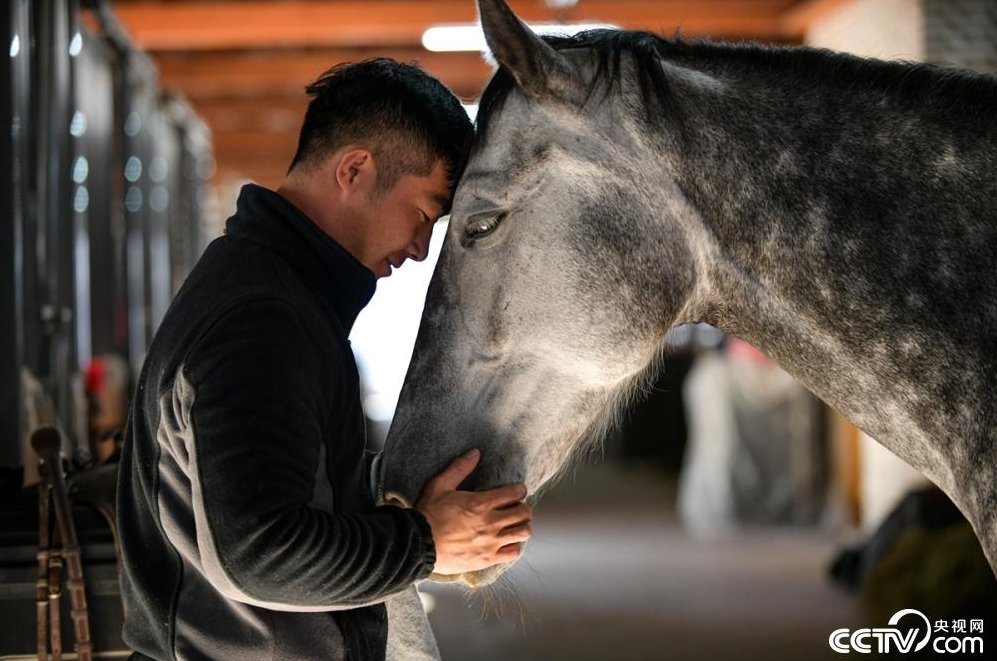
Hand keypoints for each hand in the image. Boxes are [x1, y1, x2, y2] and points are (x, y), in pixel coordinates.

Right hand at [415, 449, 531, 575]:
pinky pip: (513, 552)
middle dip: (522, 507)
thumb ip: (459, 468)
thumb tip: (475, 453)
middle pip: (523, 513)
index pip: (515, 493)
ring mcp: (490, 542)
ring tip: (514, 525)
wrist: (418, 544)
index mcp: (480, 503)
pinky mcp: (487, 559)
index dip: (519, 490)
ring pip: (523, 532)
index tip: (516, 491)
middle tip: (515, 508)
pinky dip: (514, 546)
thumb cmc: (428, 514)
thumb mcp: (440, 485)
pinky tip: (507, 542)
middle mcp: (489, 522)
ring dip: (521, 526)